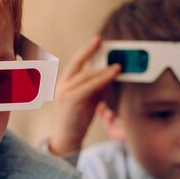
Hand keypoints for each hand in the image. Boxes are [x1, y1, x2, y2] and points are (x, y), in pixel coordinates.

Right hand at [48, 36, 120, 155]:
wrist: (67, 138)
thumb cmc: (77, 121)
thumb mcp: (87, 101)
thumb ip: (96, 88)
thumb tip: (110, 77)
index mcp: (64, 84)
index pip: (75, 63)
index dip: (86, 50)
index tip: (97, 40)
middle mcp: (62, 86)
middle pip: (78, 65)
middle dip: (92, 53)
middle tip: (107, 45)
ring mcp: (65, 93)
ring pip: (85, 75)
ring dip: (103, 69)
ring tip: (117, 66)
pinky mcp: (72, 100)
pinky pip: (89, 86)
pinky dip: (102, 80)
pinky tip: (112, 76)